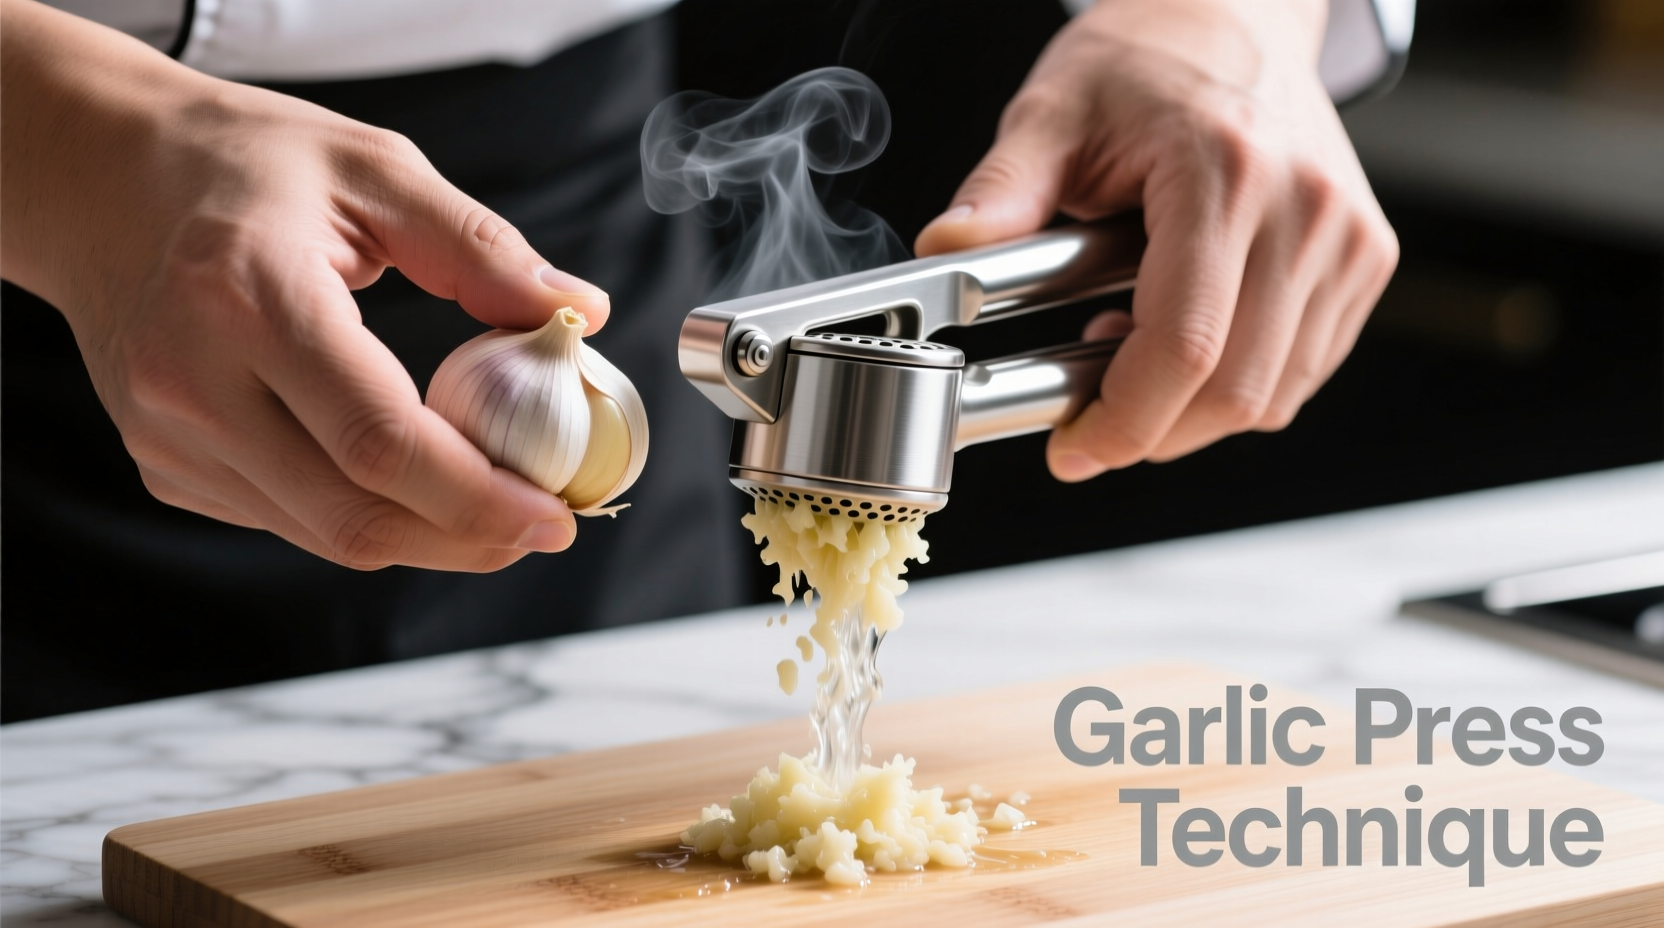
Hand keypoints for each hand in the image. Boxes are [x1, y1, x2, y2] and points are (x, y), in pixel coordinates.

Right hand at [1, 0, 607, 569]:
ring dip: (425, 539)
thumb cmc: (242, 164)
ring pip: (323, 534)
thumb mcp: (373, 168)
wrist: (99, 181)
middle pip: (355, 514)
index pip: (381, 440)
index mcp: (251, 298)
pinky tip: (410, 481)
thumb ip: (481, 248)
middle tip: (542, 525)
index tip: (553, 514)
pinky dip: (363, 514)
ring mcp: (170, 435)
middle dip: (468, 538)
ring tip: (496, 507)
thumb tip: (580, 312)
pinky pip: (286, 519)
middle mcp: (194, 382)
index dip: (479, 497)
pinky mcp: (166, 465)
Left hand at [915, 0, 1398, 480]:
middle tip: (1091, 419)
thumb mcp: (1053, 114)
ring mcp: (1348, 237)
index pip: (1186, 345)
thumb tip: (946, 252)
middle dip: (1153, 431)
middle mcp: (1306, 207)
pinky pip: (1302, 370)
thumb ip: (1001, 193)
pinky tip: (1186, 338)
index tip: (1076, 448)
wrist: (1235, 15)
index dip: (1125, 420)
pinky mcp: (1365, 259)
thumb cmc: (1147, 59)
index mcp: (1227, 171)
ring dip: (1194, 411)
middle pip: (1237, 390)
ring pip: (1274, 395)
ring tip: (1133, 353)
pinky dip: (1239, 385)